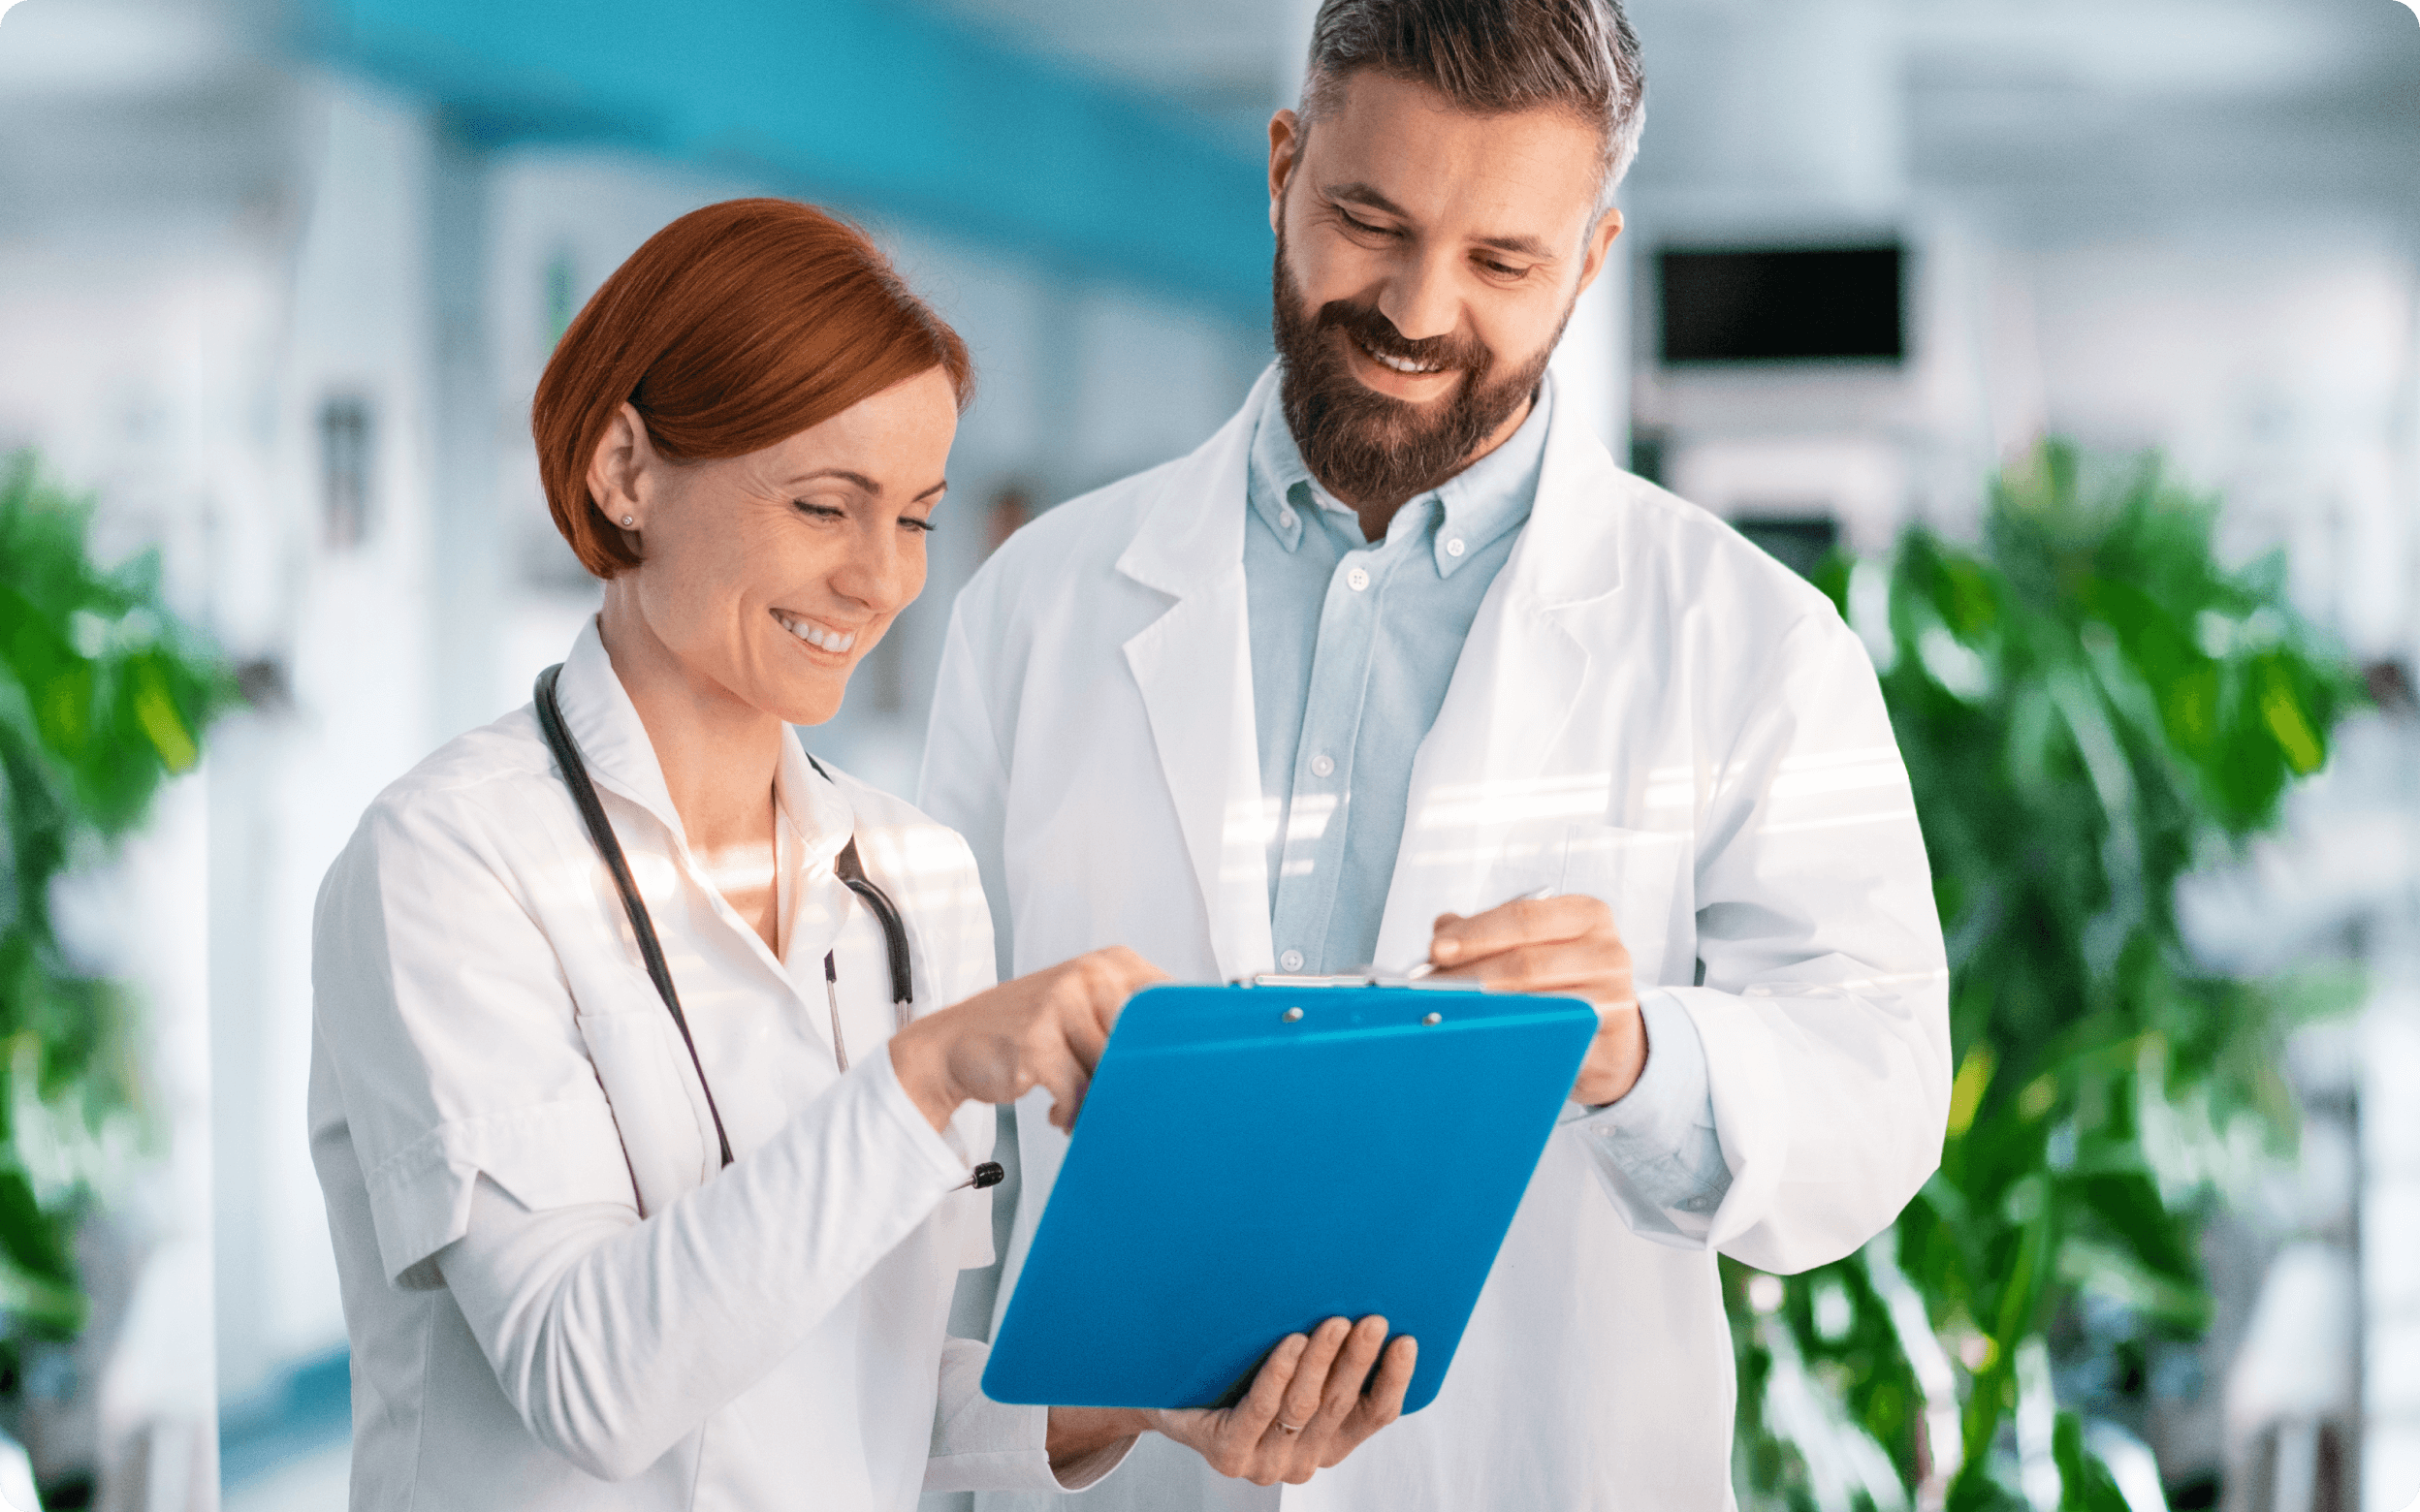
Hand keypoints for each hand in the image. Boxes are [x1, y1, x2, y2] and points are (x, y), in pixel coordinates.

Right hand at [887, 947, 1166, 1132]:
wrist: (954, 1045)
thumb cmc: (1029, 1034)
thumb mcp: (1086, 1013)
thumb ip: (1132, 1028)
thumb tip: (1191, 1066)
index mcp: (1112, 963)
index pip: (1171, 1005)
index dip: (1178, 1048)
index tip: (1177, 1075)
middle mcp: (1090, 974)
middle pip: (1144, 1045)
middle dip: (1133, 1084)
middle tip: (1124, 1102)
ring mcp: (1062, 1005)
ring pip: (1111, 1073)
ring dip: (1098, 1103)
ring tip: (1080, 1105)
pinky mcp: (1038, 1043)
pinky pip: (1078, 1094)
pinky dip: (1071, 1114)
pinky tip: (1058, 1111)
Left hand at [1154, 1316, 1414, 1485]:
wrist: (1168, 1402)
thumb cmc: (1237, 1377)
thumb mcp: (1289, 1370)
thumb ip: (1323, 1355)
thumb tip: (1360, 1289)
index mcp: (1328, 1442)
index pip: (1374, 1416)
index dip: (1393, 1379)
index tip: (1407, 1339)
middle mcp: (1302, 1460)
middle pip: (1339, 1404)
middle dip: (1359, 1359)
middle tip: (1373, 1320)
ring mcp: (1265, 1462)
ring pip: (1303, 1406)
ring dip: (1323, 1361)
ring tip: (1334, 1322)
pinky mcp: (1229, 1455)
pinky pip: (1260, 1410)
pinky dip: (1278, 1373)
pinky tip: (1289, 1343)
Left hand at [1429, 893, 1645, 1104]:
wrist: (1611, 1037)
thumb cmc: (1563, 982)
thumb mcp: (1530, 946)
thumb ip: (1485, 932)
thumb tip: (1442, 928)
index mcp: (1585, 913)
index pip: (1522, 917)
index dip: (1475, 933)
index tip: (1436, 949)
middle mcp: (1606, 947)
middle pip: (1526, 962)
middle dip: (1471, 976)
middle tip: (1431, 989)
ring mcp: (1614, 991)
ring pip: (1538, 1001)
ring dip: (1486, 1008)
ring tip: (1449, 1011)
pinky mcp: (1609, 1032)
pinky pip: (1554, 1033)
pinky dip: (1515, 1033)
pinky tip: (1486, 1034)